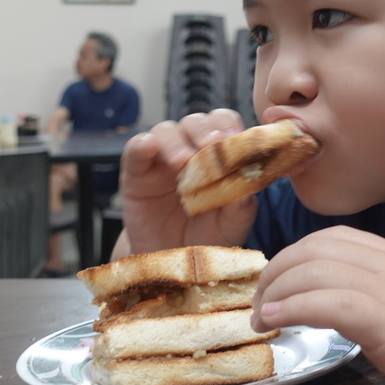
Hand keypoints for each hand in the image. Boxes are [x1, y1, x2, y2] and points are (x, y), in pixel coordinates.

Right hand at [117, 109, 257, 255]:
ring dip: (176, 140)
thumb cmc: (208, 237)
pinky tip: (148, 147)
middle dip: (206, 130)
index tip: (236, 140)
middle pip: (198, 122)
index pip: (226, 125)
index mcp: (220, 156)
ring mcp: (162, 159)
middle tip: (212, 145)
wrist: (174, 262)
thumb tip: (248, 187)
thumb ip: (241, 207)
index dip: (231, 127)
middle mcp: (192, 150)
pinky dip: (142, 144)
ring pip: (167, 130)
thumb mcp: (232, 226)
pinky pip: (136, 149)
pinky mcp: (136, 173)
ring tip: (183, 162)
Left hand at [251, 225, 384, 384]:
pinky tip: (276, 323)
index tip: (277, 288)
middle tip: (260, 304)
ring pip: (315, 268)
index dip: (296, 258)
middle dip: (276, 271)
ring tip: (260, 317)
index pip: (335, 240)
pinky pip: (330, 301)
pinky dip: (293, 307)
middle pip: (316, 247)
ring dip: (275, 291)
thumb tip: (361, 322)